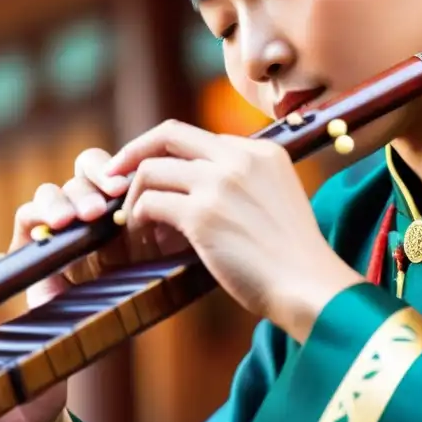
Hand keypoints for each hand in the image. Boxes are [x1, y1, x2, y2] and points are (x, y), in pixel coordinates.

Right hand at [0, 148, 188, 421]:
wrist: (42, 395)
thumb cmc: (99, 342)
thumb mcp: (142, 296)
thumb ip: (163, 264)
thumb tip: (208, 234)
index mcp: (116, 226)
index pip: (120, 180)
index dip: (128, 173)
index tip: (144, 184)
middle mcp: (81, 226)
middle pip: (85, 175)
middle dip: (96, 178)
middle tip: (112, 196)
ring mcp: (49, 239)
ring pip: (54, 192)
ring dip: (67, 198)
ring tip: (80, 217)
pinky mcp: (20, 255)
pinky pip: (25, 220)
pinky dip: (37, 217)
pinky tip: (54, 228)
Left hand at [110, 120, 363, 339]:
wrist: (310, 286)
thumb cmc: (295, 257)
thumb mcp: (279, 199)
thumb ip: (246, 184)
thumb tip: (202, 190)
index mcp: (262, 151)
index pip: (200, 137)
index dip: (168, 154)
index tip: (151, 173)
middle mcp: (239, 158)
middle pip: (168, 134)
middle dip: (132, 153)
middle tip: (111, 177)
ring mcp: (220, 183)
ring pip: (151, 170)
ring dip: (134, 197)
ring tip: (135, 224)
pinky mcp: (202, 214)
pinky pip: (150, 204)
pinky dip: (139, 221)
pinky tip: (144, 240)